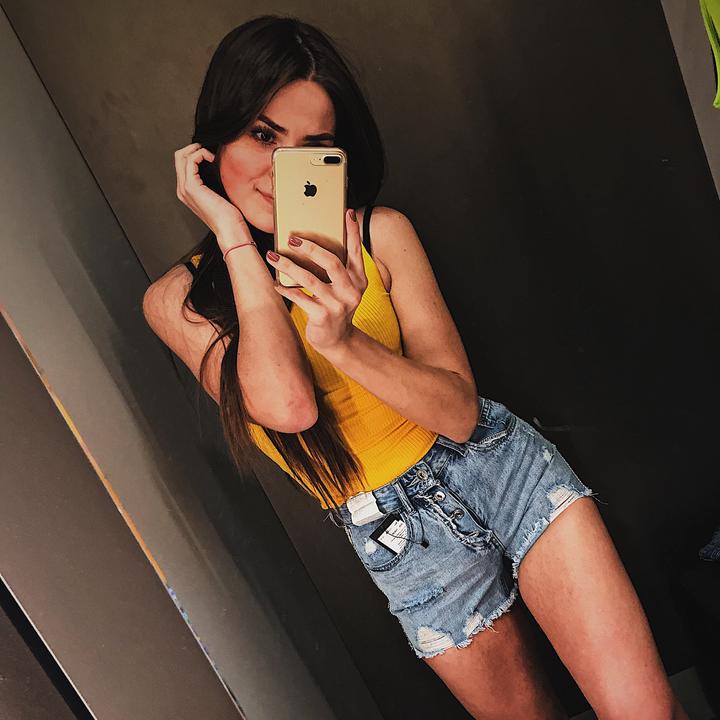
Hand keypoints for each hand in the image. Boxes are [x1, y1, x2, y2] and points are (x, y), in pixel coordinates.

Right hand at [174, 143, 249, 241]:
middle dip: (193, 148)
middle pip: (178, 157)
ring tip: (211, 154)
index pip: (182, 163)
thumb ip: (212, 180)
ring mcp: (185, 188)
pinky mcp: (191, 187)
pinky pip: (190, 160)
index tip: (210, 153)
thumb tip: (216, 164)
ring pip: (181, 156)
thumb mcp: (218, 193)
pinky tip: (212, 159)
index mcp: (187, 191)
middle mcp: (182, 189)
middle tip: (208, 149)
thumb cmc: (228, 215)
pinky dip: (201, 154)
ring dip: (197, 149)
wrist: (229, 228)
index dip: (194, 153)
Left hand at [270, 209, 367, 352]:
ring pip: (310, 279)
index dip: (352, 231)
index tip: (346, 212)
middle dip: (310, 247)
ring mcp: (338, 304)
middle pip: (331, 262)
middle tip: (292, 239)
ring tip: (273, 256)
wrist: (338, 340)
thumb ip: (337, 269)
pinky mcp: (323, 316)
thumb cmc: (336, 307)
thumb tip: (311, 245)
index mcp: (359, 279)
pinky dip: (285, 289)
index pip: (356, 250)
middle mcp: (352, 290)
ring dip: (288, 266)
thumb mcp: (344, 288)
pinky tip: (276, 283)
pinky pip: (300, 298)